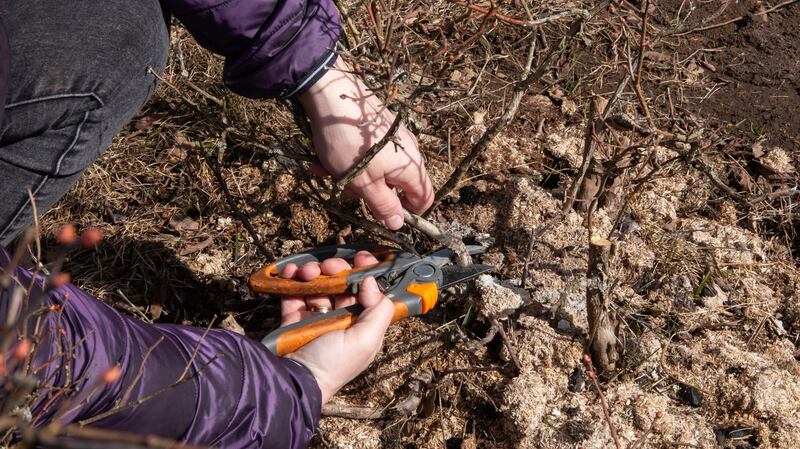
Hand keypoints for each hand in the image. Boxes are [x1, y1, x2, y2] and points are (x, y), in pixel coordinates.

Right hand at [279, 252, 394, 401]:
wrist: (294, 379)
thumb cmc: (333, 364)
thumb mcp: (365, 340)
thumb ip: (377, 310)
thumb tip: (372, 281)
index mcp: (362, 325)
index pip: (368, 293)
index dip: (366, 273)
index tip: (361, 258)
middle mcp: (341, 319)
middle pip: (342, 284)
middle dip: (336, 270)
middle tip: (329, 267)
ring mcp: (316, 317)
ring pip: (318, 285)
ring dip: (313, 272)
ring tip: (306, 272)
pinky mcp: (293, 317)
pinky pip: (294, 292)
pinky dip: (292, 279)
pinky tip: (291, 273)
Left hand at [298, 58, 433, 229]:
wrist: (332, 95)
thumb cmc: (350, 143)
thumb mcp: (364, 183)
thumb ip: (383, 206)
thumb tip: (398, 224)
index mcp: (411, 169)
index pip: (424, 200)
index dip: (408, 213)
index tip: (383, 215)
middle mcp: (408, 152)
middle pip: (396, 186)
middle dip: (369, 192)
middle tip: (344, 188)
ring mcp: (393, 138)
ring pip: (377, 170)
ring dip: (352, 175)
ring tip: (326, 168)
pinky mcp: (378, 128)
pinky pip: (368, 153)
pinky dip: (349, 158)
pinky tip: (324, 155)